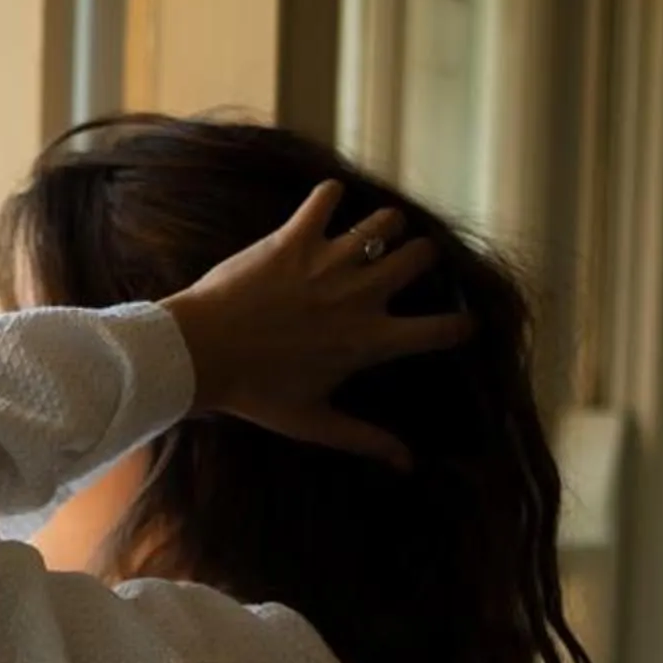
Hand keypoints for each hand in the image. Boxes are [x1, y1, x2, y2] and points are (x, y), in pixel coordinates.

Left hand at [164, 179, 474, 471]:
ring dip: (384, 226)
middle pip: (423, 256)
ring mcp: (329, 260)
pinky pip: (327, 197)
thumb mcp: (313, 423)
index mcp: (371, 340)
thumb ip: (365, 440)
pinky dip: (330, 197)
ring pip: (386, 221)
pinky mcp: (295, 236)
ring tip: (369, 237)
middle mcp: (360, 294)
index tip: (459, 324)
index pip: (444, 328)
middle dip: (422, 259)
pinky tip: (324, 207)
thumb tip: (408, 466)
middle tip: (403, 268)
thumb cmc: (256, 394)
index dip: (462, 325)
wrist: (199, 355)